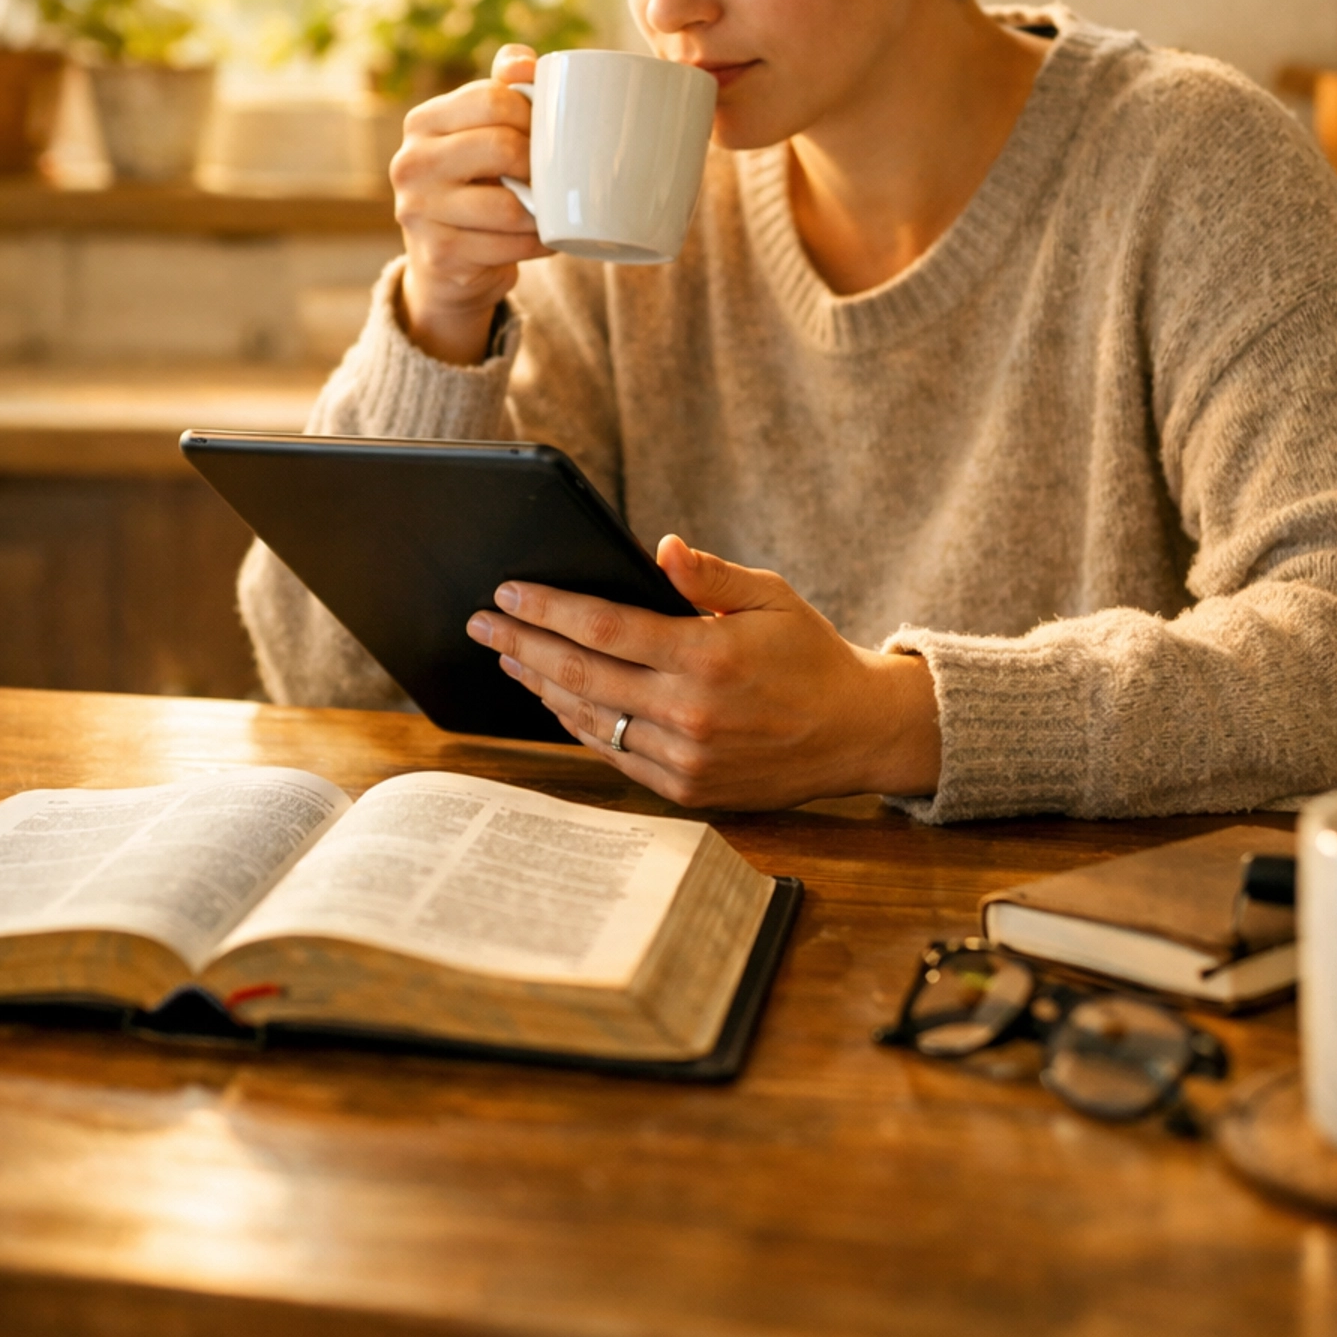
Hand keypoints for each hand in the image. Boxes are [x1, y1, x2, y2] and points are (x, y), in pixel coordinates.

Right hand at [390, 42, 550, 364]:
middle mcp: (411, 163)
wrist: (446, 260)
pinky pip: (509, 246)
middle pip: (502, 147)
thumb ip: (503, 89)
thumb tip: (525, 61)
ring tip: (552, 207)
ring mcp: (418, 212)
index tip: (547, 133)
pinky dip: (538, 243)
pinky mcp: (438, 254)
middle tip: (555, 174)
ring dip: (543, 210)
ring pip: (509, 205)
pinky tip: (545, 238)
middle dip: (540, 163)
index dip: (534, 115)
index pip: (493, 99)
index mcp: (422, 122)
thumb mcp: (481, 132)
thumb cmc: (474, 182)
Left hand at [466, 535, 940, 808]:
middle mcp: (689, 712)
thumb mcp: (770, 596)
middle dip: (522, 645)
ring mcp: (684, 757)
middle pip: (580, 675)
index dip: (548, 609)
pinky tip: (556, 699)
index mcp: (706, 656)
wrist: (854, 732)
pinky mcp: (686, 788)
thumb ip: (709, 574)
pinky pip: (614, 754)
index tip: (508, 593)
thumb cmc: (809, 653)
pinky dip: (578, 725)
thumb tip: (661, 547)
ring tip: (509, 657)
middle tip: (482, 625)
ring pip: (590, 719)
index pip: (603, 628)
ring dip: (541, 686)